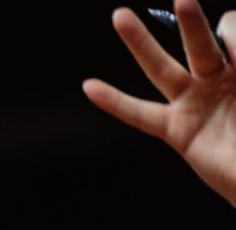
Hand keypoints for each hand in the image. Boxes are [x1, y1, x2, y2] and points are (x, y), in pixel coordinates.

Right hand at [83, 0, 235, 204]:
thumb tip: (226, 36)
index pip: (232, 32)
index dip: (235, 32)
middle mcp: (218, 81)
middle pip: (200, 44)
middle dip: (192, 21)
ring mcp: (194, 106)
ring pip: (162, 70)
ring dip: (140, 42)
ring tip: (120, 15)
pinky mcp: (178, 132)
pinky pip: (140, 115)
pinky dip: (114, 102)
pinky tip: (90, 87)